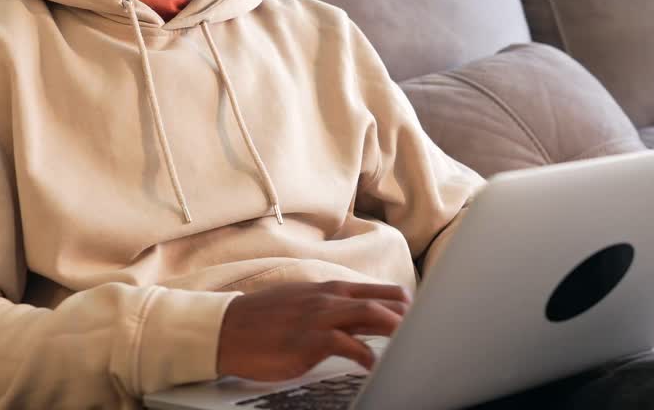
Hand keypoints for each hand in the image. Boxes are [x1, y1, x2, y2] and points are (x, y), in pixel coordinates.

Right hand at [216, 281, 409, 380]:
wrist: (227, 329)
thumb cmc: (262, 319)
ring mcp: (320, 317)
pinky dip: (365, 355)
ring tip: (411, 343)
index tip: (420, 316)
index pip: (375, 290)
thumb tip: (356, 317)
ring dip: (395, 329)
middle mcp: (328, 298)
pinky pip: (348, 345)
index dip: (401, 303)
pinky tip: (373, 365)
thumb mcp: (300, 302)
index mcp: (327, 289)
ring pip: (371, 316)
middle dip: (407, 315)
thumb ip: (329, 306)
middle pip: (382, 301)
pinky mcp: (310, 340)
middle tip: (426, 330)